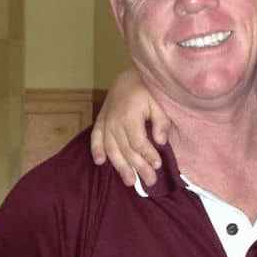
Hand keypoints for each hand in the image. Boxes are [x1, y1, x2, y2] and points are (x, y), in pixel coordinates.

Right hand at [90, 69, 169, 186]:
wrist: (130, 74)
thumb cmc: (148, 89)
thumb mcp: (159, 102)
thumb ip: (161, 121)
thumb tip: (161, 142)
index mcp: (129, 116)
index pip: (138, 142)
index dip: (148, 155)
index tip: (158, 165)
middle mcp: (114, 121)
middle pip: (126, 150)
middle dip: (138, 167)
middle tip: (150, 181)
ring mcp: (106, 121)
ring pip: (111, 149)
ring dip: (120, 166)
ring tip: (130, 182)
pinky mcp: (101, 119)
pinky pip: (95, 137)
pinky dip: (96, 149)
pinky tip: (100, 162)